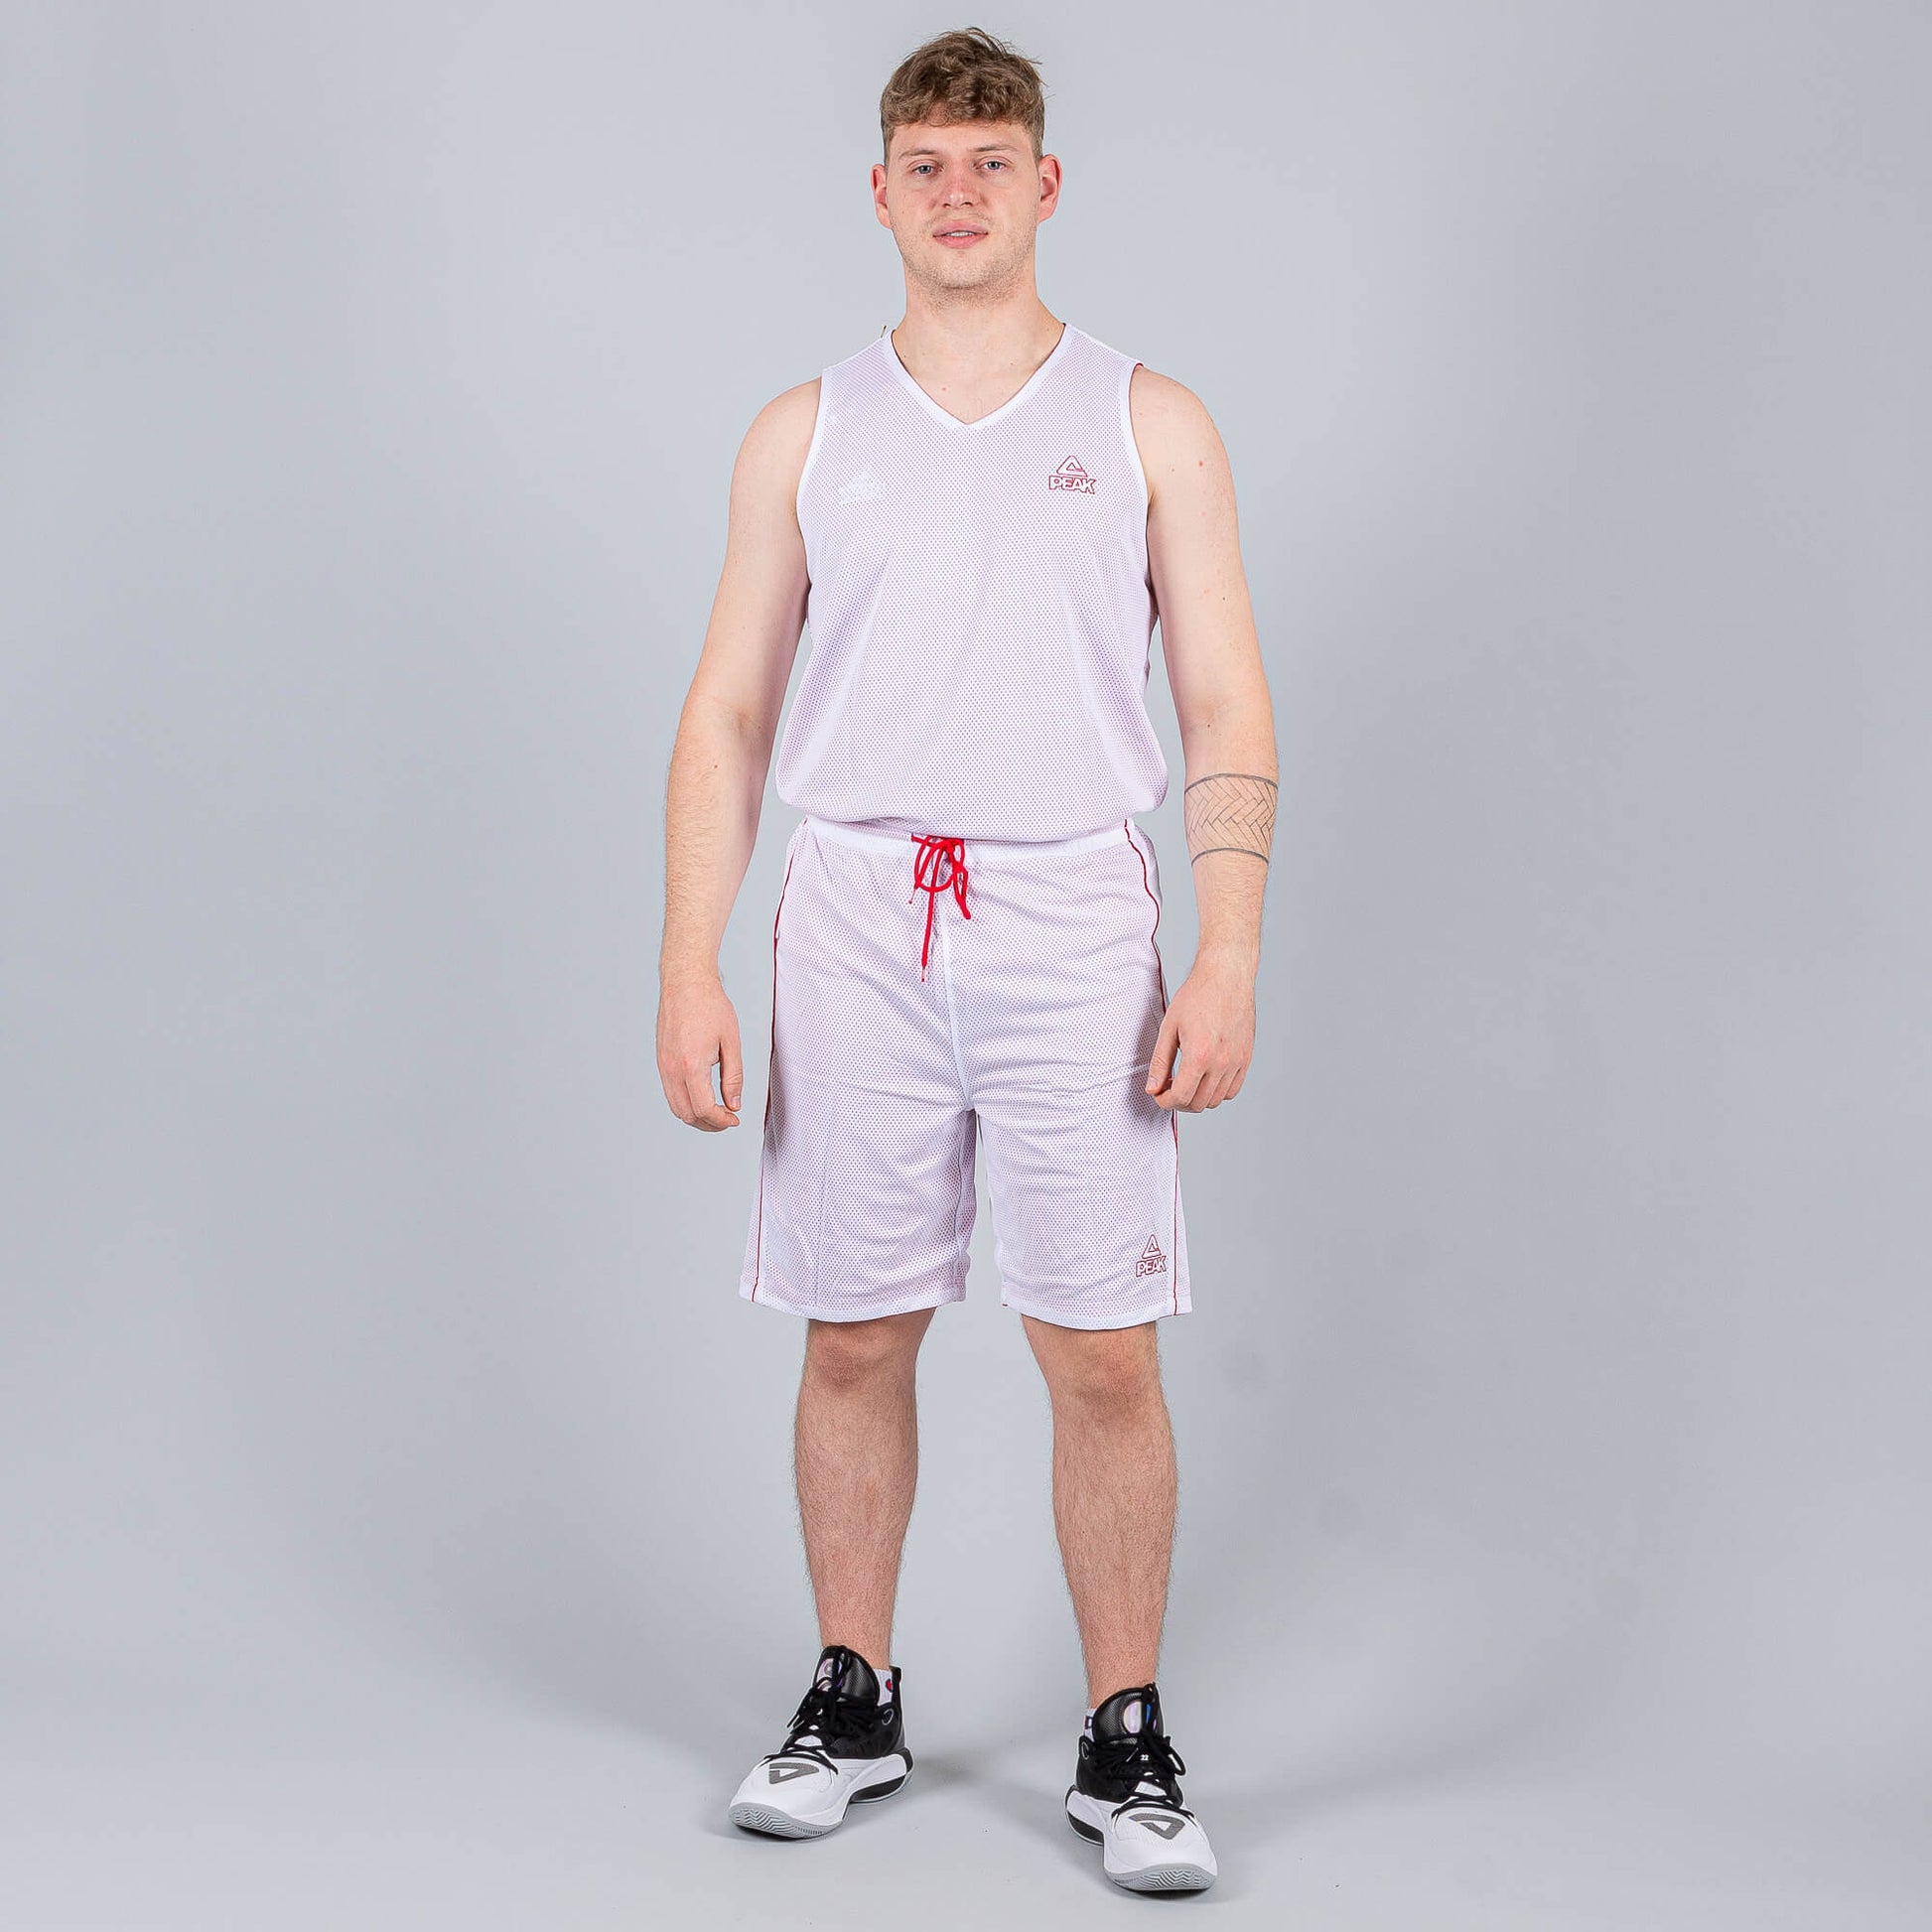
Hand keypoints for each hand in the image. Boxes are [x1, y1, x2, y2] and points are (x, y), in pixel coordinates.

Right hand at [658, 968, 744, 1130]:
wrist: (685, 983)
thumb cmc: (709, 1006)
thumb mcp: (731, 1042)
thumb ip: (733, 1076)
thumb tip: (733, 1104)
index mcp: (691, 1065)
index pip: (704, 1109)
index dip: (721, 1121)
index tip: (734, 1119)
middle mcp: (672, 1069)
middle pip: (686, 1114)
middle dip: (708, 1124)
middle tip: (727, 1120)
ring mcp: (662, 1066)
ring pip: (675, 1106)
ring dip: (695, 1116)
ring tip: (716, 1111)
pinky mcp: (660, 1061)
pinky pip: (670, 1092)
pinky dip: (685, 1102)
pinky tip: (702, 1096)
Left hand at [1145, 953, 1255, 1111]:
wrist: (1227, 976)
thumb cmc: (1197, 996)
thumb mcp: (1169, 1027)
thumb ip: (1159, 1062)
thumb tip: (1153, 1088)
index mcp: (1199, 1055)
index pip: (1181, 1097)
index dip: (1165, 1102)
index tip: (1159, 1095)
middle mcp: (1221, 1062)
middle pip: (1199, 1103)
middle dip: (1179, 1101)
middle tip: (1169, 1088)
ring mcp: (1237, 1062)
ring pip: (1216, 1100)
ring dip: (1198, 1098)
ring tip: (1187, 1081)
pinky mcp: (1246, 1058)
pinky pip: (1232, 1090)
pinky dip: (1217, 1092)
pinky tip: (1205, 1078)